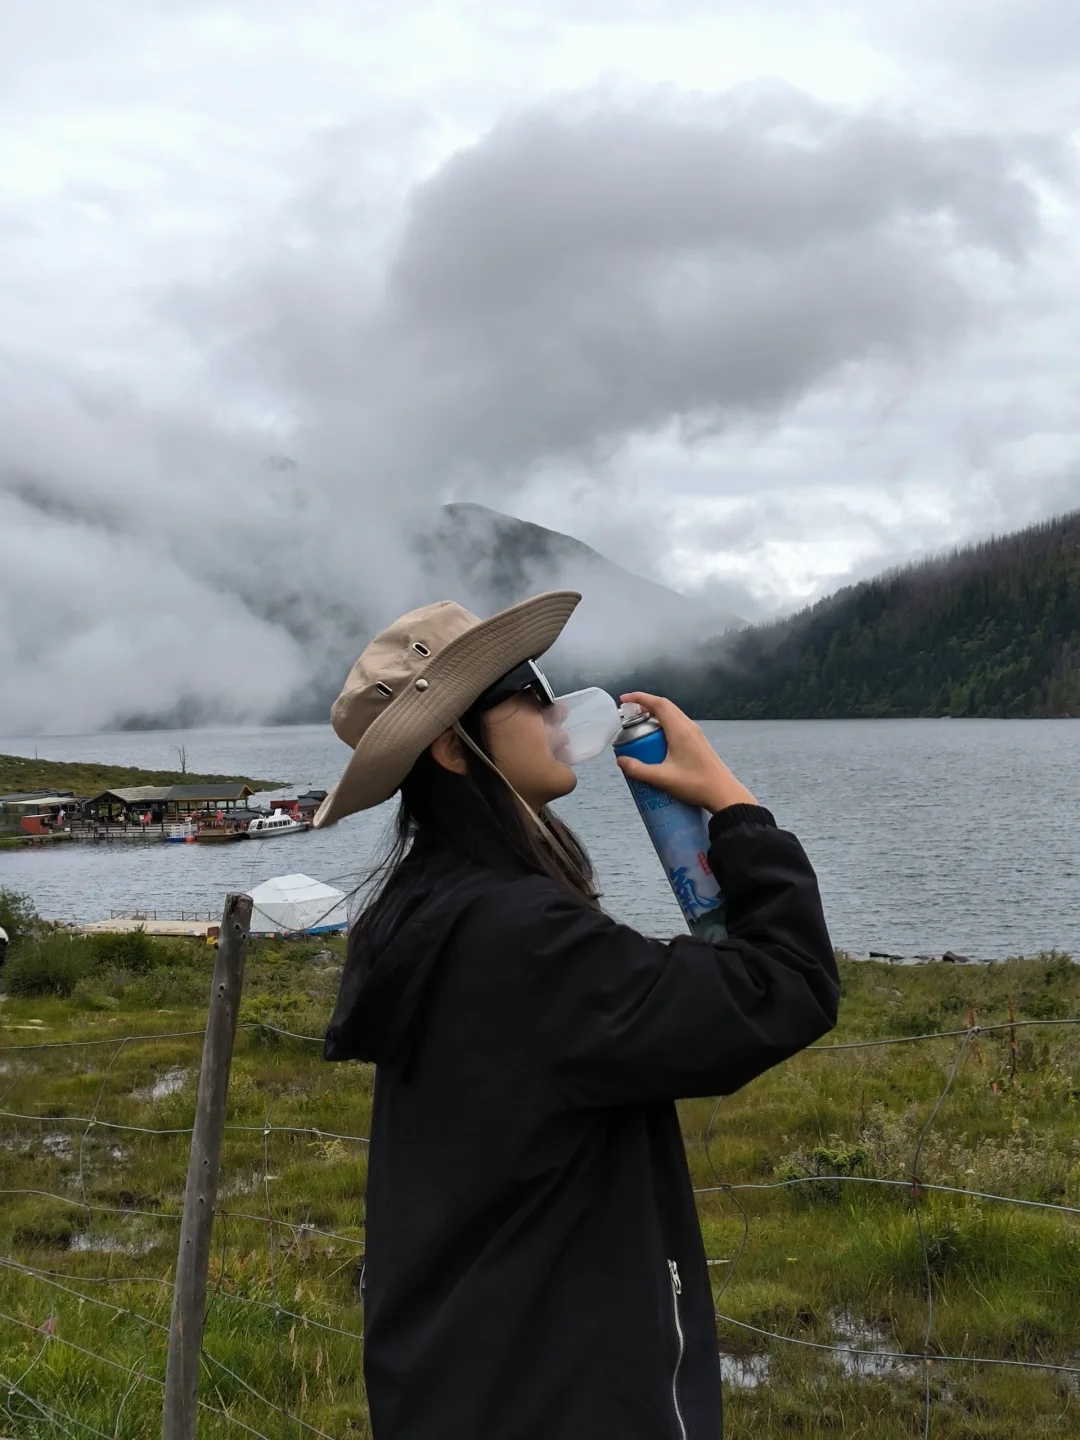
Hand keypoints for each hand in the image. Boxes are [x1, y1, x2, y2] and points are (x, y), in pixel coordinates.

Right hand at [617, 692, 757, 812]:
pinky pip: (678, 725)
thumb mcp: (663, 779)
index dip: (639, 698)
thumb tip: (620, 761)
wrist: (723, 794)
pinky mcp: (698, 742)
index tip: (624, 699)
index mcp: (680, 730)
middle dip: (645, 706)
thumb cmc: (696, 784)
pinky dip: (664, 725)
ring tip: (640, 728)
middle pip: (665, 707)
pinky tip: (657, 741)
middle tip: (629, 715)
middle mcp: (689, 727)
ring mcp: (695, 734)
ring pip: (672, 715)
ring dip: (655, 716)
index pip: (658, 704)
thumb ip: (639, 770)